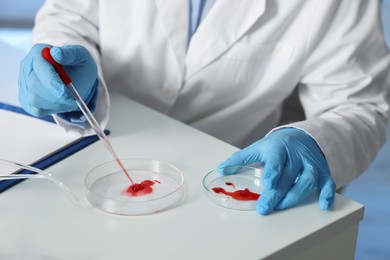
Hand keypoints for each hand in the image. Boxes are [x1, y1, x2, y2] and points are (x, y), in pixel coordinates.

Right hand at [18, 44, 97, 116]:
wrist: (76, 74)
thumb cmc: (77, 64)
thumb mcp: (80, 55)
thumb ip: (70, 54)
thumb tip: (56, 53)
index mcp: (38, 52)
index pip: (40, 68)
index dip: (53, 83)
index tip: (68, 94)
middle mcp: (27, 66)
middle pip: (34, 86)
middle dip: (56, 96)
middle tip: (72, 100)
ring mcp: (24, 82)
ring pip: (34, 99)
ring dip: (55, 104)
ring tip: (69, 100)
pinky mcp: (26, 97)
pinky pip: (35, 109)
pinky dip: (51, 110)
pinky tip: (61, 103)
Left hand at [217, 128, 335, 214]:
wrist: (303, 136)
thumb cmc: (277, 145)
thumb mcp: (258, 147)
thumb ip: (239, 159)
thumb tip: (220, 169)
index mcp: (279, 147)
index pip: (276, 160)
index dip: (273, 171)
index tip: (269, 183)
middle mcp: (296, 155)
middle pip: (287, 176)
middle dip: (277, 193)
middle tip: (265, 207)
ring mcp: (311, 164)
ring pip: (306, 181)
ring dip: (295, 196)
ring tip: (282, 206)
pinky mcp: (322, 171)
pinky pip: (328, 183)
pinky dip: (327, 194)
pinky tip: (324, 205)